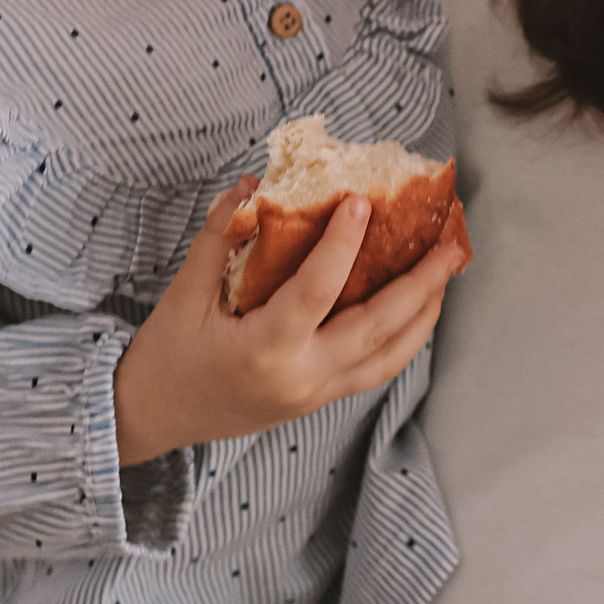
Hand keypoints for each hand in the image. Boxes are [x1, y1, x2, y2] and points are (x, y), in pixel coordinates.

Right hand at [111, 178, 465, 466]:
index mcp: (264, 349)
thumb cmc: (167, 354)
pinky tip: (415, 307)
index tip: (364, 202)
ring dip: (423, 315)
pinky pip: (374, 369)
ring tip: (446, 273)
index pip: (317, 292)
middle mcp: (300, 378)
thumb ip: (221, 236)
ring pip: (388, 358)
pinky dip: (402, 338)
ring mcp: (314, 395)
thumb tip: (253, 185)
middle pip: (378, 330)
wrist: (152, 418)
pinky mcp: (318, 401)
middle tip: (451, 246)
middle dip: (421, 286)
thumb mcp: (185, 292)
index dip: (343, 245)